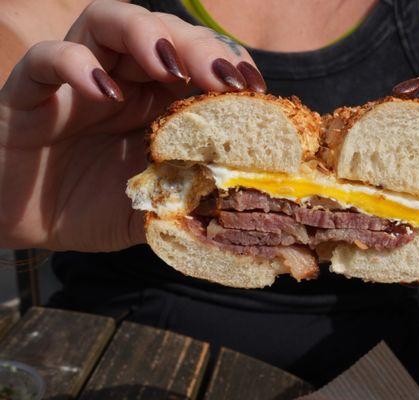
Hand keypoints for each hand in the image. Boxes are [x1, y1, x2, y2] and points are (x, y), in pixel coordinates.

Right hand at [0, 0, 265, 251]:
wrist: (23, 224)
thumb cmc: (90, 208)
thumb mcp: (151, 208)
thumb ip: (188, 200)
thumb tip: (242, 202)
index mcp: (157, 102)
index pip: (198, 63)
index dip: (228, 66)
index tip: (256, 90)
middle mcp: (122, 80)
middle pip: (163, 32)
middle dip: (198, 47)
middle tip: (224, 77)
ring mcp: (76, 80)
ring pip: (108, 21)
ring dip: (145, 34)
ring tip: (169, 65)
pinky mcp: (30, 91)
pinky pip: (47, 58)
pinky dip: (75, 64)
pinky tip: (103, 92)